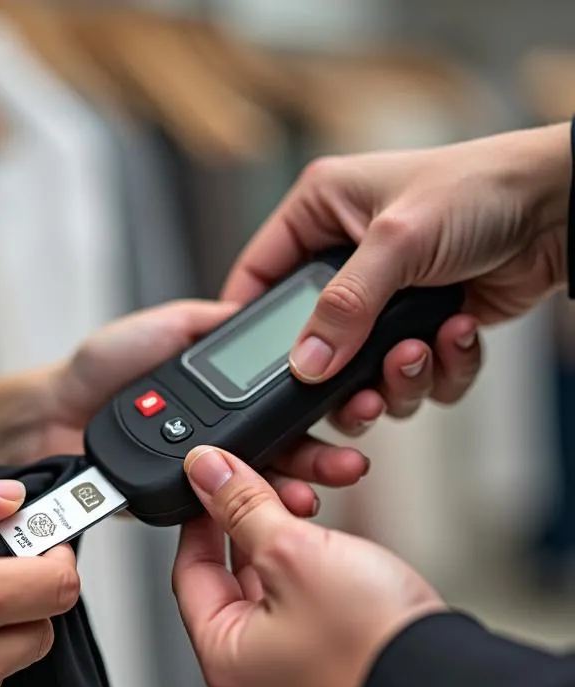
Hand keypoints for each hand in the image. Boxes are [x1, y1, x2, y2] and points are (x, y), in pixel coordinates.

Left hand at [0, 302, 371, 517]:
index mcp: (216, 395)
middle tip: (347, 462)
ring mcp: (196, 471)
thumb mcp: (161, 328)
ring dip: (294, 488)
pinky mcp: (175, 501)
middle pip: (280, 448)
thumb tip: (248, 313)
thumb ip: (206, 323)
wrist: (49, 414)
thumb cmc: (94, 370)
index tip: (347, 409)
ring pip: (256, 486)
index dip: (314, 409)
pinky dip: (246, 514)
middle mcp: (213, 434)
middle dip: (319, 456)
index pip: (277, 404)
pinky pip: (216, 511)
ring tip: (318, 491)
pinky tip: (272, 512)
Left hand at [171, 446, 444, 686]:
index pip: (190, 574)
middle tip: (269, 490)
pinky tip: (337, 550)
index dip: (200, 520)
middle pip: (234, 583)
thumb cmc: (371, 644)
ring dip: (289, 546)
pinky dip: (315, 577)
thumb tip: (208, 474)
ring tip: (311, 510)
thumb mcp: (294, 552)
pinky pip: (308, 614)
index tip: (211, 486)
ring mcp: (296, 682)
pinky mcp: (336, 675)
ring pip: (275, 595)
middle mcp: (254, 679)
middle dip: (253, 527)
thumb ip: (243, 507)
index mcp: (224, 659)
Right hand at [222, 122, 570, 430]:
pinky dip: (439, 368)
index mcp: (321, 214)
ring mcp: (385, 299)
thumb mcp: (397, 240)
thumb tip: (305, 364)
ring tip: (421, 350)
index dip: (249, 324)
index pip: (258, 276)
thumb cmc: (482, 188)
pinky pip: (414, 375)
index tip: (250, 370)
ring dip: (397, 378)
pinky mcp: (423, 327)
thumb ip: (343, 307)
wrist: (564, 209)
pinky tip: (458, 333)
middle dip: (341, 376)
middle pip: (311, 343)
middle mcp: (345, 260)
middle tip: (360, 393)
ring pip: (363, 373)